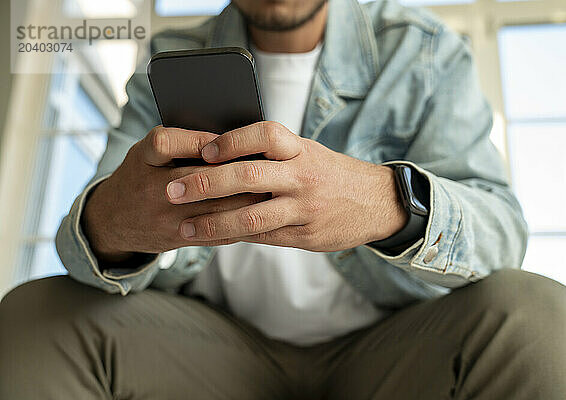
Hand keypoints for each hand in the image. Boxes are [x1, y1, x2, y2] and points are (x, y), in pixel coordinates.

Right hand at [82, 126, 269, 263]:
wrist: (111, 219)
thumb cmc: (141, 175)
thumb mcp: (147, 153)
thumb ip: (179, 144)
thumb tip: (231, 138)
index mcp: (143, 158)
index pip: (167, 143)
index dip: (198, 140)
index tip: (225, 138)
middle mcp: (150, 187)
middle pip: (199, 178)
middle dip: (236, 172)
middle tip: (266, 165)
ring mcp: (162, 216)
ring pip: (214, 207)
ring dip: (246, 199)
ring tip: (270, 190)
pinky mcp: (175, 237)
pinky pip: (215, 232)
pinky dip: (239, 223)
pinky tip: (257, 214)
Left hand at [166, 121, 407, 251]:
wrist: (378, 202)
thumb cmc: (332, 174)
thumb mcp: (309, 153)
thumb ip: (274, 156)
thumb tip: (221, 155)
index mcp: (302, 150)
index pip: (263, 135)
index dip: (231, 141)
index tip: (203, 150)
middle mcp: (302, 177)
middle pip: (248, 177)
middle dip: (205, 184)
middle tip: (172, 190)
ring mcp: (304, 209)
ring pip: (251, 217)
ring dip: (211, 223)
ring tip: (183, 228)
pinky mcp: (305, 236)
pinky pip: (262, 238)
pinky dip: (233, 239)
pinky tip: (211, 239)